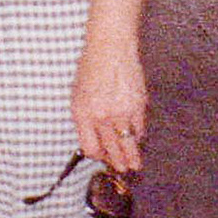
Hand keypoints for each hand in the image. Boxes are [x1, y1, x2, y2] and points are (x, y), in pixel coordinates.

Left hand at [71, 31, 146, 174]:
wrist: (110, 47)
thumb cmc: (91, 68)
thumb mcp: (78, 93)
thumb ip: (84, 118)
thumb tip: (94, 138)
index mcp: (83, 113)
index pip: (90, 147)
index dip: (97, 156)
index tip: (102, 157)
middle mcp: (102, 116)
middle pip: (111, 150)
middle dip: (117, 163)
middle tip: (123, 169)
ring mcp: (121, 112)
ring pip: (128, 144)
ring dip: (132, 157)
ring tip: (134, 165)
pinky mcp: (138, 106)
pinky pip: (139, 129)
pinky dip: (138, 136)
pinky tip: (137, 139)